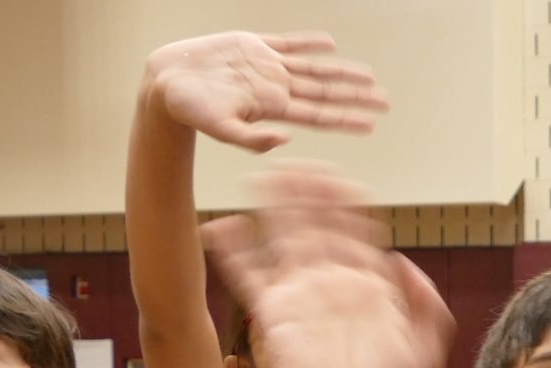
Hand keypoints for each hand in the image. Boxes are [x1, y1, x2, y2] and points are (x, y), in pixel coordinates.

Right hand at [144, 31, 387, 152]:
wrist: (164, 84)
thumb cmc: (189, 111)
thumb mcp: (220, 128)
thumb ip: (251, 138)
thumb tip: (285, 141)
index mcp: (273, 108)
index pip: (319, 114)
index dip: (346, 117)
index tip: (374, 122)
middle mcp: (276, 88)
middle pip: (325, 92)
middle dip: (356, 96)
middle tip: (386, 101)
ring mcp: (266, 67)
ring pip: (313, 68)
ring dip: (341, 71)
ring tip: (369, 76)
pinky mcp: (252, 47)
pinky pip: (287, 43)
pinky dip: (308, 42)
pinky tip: (329, 44)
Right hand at [203, 168, 455, 367]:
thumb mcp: (421, 349)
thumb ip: (427, 308)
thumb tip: (404, 263)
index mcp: (369, 284)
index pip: (356, 231)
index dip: (347, 203)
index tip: (339, 177)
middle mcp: (332, 282)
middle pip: (317, 225)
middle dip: (306, 193)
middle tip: (293, 162)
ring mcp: (301, 294)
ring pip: (283, 239)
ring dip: (272, 208)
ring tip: (259, 175)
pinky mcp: (273, 313)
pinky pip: (249, 276)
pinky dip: (234, 252)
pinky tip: (220, 227)